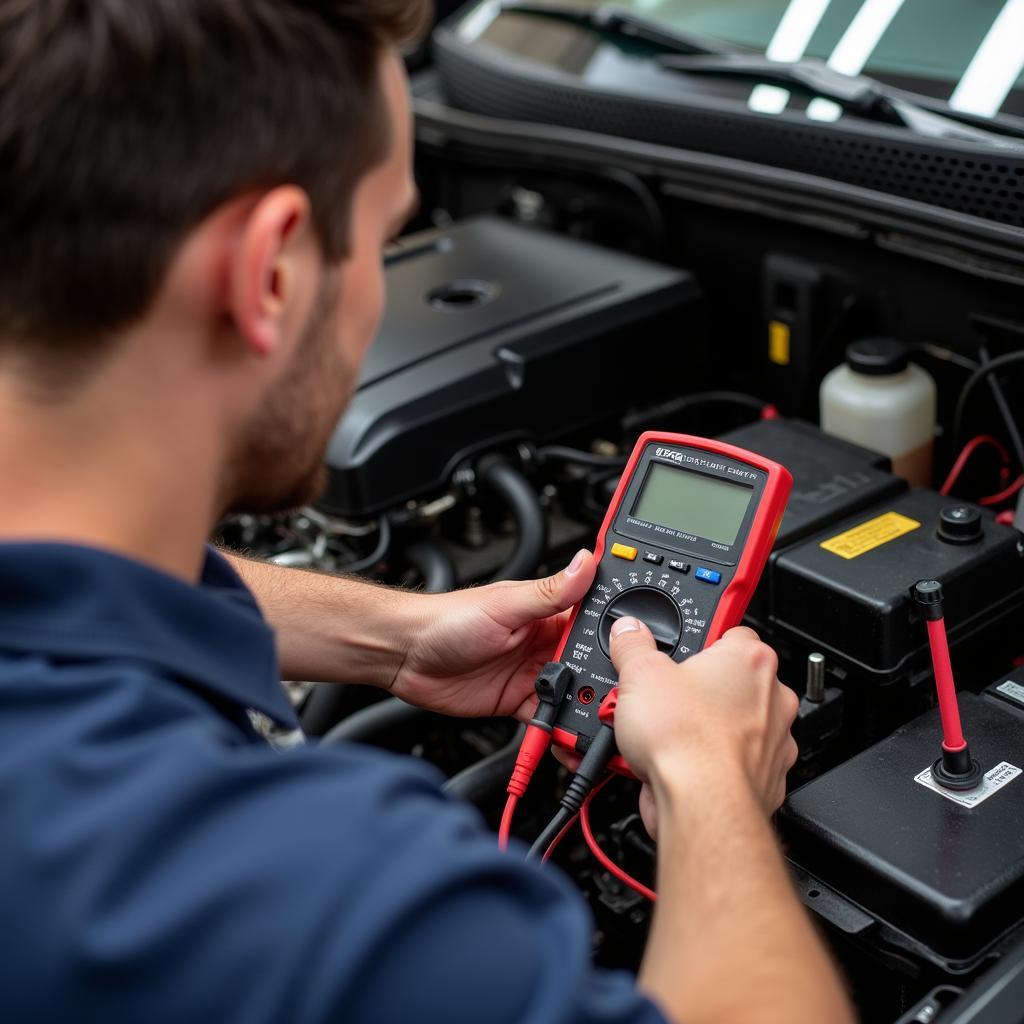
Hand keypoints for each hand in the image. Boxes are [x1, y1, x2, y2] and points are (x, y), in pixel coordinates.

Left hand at [387, 550, 596, 719]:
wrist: (404, 654)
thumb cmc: (446, 619)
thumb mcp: (504, 605)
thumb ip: (550, 591)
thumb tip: (586, 561)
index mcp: (545, 612)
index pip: (591, 620)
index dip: (613, 633)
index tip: (634, 648)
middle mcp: (542, 642)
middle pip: (587, 662)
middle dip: (602, 677)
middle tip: (615, 692)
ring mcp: (530, 672)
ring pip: (572, 692)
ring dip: (582, 703)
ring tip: (594, 715)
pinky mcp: (516, 700)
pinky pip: (547, 716)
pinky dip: (558, 725)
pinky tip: (564, 730)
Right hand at [609, 620, 798, 819]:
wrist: (701, 803)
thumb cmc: (685, 740)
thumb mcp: (639, 674)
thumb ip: (633, 645)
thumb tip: (629, 632)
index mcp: (750, 659)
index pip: (731, 631)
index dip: (699, 642)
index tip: (680, 653)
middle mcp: (773, 697)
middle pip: (730, 681)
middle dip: (697, 690)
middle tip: (664, 698)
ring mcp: (776, 741)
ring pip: (735, 724)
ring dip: (706, 728)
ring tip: (667, 734)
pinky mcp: (769, 779)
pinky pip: (736, 762)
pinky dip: (713, 764)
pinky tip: (682, 764)